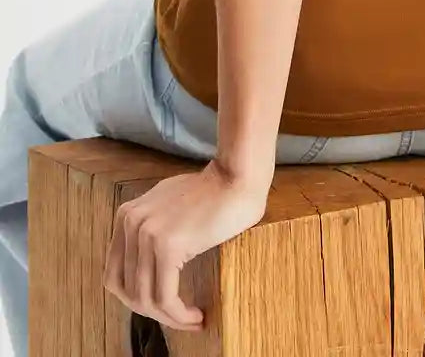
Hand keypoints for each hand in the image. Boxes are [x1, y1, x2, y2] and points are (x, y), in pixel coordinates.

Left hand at [102, 158, 269, 329]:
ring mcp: (147, 234)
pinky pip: (166, 296)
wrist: (237, 177)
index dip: (136, 299)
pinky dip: (179, 314)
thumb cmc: (213, 192)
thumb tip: (147, 268)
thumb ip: (151, 229)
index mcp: (126, 216)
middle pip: (128, 290)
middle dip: (154, 311)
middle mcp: (130, 223)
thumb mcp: (168, 207)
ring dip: (169, 318)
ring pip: (146, 298)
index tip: (161, 308)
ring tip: (192, 319)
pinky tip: (197, 315)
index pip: (115, 275)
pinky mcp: (168, 246)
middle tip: (180, 317)